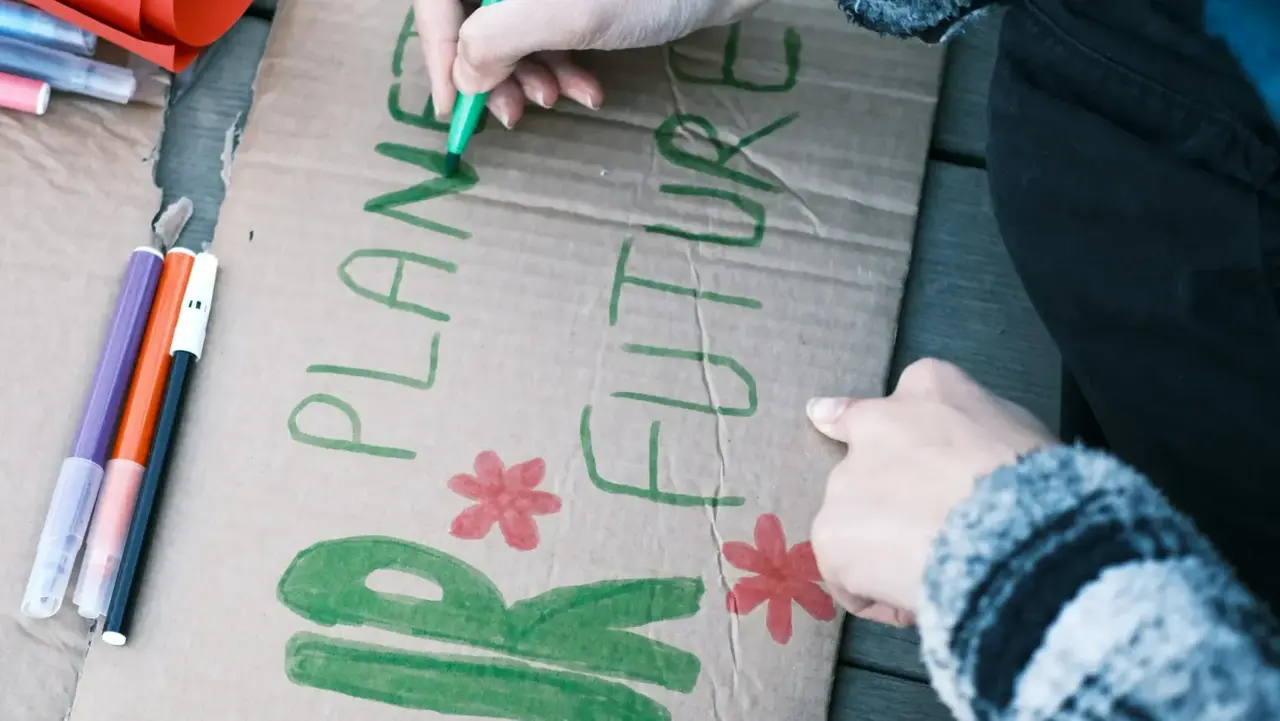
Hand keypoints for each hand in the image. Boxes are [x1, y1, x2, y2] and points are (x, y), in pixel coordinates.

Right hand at [414, 0, 764, 127]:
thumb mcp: (571, 13)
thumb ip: (500, 39)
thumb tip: (464, 77)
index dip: (435, 50)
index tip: (453, 107)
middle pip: (471, 14)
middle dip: (491, 69)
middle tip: (516, 114)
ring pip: (508, 25)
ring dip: (529, 72)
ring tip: (560, 101)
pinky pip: (544, 25)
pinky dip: (559, 62)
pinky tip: (587, 90)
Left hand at [806, 359, 1056, 625]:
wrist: (1016, 530)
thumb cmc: (1036, 485)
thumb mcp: (1017, 432)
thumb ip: (972, 433)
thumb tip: (958, 456)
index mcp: (928, 388)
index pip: (885, 399)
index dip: (866, 428)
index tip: (825, 419)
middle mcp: (874, 425)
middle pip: (865, 471)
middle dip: (886, 503)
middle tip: (930, 536)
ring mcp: (846, 480)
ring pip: (855, 526)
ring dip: (882, 550)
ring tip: (933, 569)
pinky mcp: (832, 534)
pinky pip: (850, 577)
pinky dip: (877, 594)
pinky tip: (917, 594)